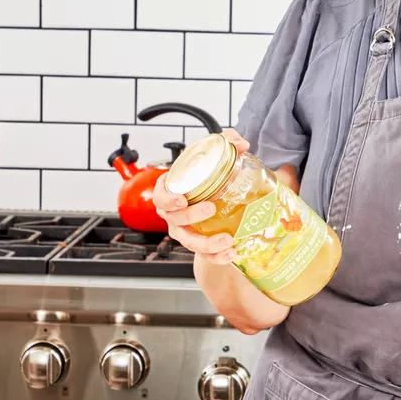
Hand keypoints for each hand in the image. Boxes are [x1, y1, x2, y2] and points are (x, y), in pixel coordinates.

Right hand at [150, 129, 251, 266]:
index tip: (181, 199)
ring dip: (206, 243)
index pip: (160, 196)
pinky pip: (205, 256)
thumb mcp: (213, 156)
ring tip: (226, 240)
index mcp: (172, 192)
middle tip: (209, 209)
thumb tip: (241, 143)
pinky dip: (217, 257)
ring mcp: (186, 232)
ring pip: (189, 242)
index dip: (167, 200)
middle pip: (175, 220)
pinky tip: (231, 254)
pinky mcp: (201, 245)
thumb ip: (226, 142)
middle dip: (190, 217)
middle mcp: (175, 215)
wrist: (218, 199)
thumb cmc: (206, 177)